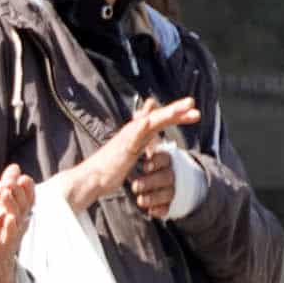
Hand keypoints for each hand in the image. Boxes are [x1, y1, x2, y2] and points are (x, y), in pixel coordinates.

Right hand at [58, 96, 197, 209]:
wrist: (91, 179)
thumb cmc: (108, 169)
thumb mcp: (129, 153)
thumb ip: (140, 142)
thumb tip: (146, 134)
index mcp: (137, 135)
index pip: (158, 121)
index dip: (173, 113)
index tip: (190, 108)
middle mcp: (132, 133)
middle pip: (157, 117)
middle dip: (175, 110)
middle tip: (192, 103)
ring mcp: (127, 139)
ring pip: (150, 123)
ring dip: (166, 113)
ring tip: (184, 107)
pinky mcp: (121, 148)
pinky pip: (132, 137)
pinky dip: (140, 128)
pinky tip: (148, 120)